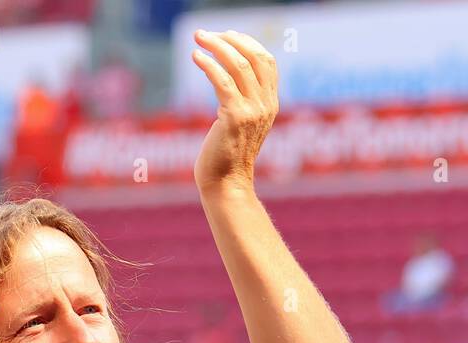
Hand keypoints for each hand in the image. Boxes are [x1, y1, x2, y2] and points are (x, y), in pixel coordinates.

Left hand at [189, 30, 278, 195]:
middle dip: (229, 39)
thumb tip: (228, 78)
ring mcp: (252, 110)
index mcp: (271, 104)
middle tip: (205, 33)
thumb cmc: (226, 156)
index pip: (268, 61)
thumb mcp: (241, 124)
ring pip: (238, 64)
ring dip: (216, 46)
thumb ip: (242, 102)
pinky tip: (195, 57)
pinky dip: (208, 64)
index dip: (248, 43)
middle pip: (254, 57)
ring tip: (197, 39)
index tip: (226, 35)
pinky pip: (222, 80)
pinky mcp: (234, 116)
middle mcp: (266, 105)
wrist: (226, 185)